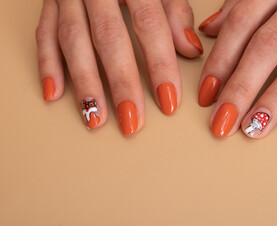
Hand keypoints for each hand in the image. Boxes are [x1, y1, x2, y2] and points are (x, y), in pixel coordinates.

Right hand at [36, 0, 202, 134]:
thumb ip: (175, 12)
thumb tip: (190, 49)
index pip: (149, 24)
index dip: (160, 64)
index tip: (169, 100)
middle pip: (109, 37)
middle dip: (121, 83)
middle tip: (131, 121)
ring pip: (73, 40)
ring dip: (84, 82)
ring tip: (95, 119)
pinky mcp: (49, 2)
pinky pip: (45, 34)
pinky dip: (48, 64)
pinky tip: (54, 94)